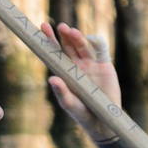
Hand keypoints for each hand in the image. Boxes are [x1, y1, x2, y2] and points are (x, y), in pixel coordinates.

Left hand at [40, 22, 119, 140]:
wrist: (102, 121)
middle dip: (64, 36)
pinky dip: (97, 43)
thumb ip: (61, 91)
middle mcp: (77, 66)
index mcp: (66, 72)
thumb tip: (51, 78)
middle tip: (60, 27)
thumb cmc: (81, 113)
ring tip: (72, 32)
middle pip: (68, 47)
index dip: (49, 40)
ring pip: (83, 47)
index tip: (43, 27)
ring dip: (77, 38)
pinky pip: (101, 51)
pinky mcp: (105, 66)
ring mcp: (91, 65)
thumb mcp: (69, 104)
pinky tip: (91, 38)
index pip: (55, 53)